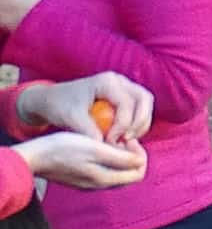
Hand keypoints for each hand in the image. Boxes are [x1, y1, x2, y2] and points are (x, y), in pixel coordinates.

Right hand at [18, 130, 143, 191]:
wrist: (33, 157)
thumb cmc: (63, 149)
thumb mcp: (95, 149)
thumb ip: (120, 158)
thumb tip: (140, 161)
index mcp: (105, 179)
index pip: (138, 173)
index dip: (140, 155)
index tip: (128, 140)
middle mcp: (99, 185)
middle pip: (129, 173)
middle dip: (131, 155)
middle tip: (121, 139)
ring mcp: (89, 182)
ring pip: (116, 170)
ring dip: (119, 155)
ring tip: (109, 140)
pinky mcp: (80, 177)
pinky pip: (103, 169)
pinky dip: (107, 158)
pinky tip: (97, 145)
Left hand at [23, 73, 148, 145]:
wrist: (50, 99)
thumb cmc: (58, 106)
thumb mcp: (71, 119)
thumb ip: (89, 132)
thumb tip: (106, 148)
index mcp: (107, 81)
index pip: (126, 103)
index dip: (123, 124)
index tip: (111, 141)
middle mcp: (119, 80)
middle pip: (144, 99)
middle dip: (139, 122)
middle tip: (126, 140)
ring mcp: (123, 86)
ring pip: (146, 103)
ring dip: (142, 123)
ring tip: (127, 140)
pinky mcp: (123, 95)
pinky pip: (140, 108)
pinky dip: (137, 122)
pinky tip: (125, 136)